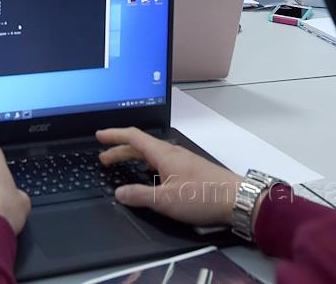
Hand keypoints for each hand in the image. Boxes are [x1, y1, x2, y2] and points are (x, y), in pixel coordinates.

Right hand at [97, 127, 243, 225]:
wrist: (236, 199)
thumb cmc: (201, 196)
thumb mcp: (165, 200)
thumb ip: (140, 196)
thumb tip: (119, 192)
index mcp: (163, 153)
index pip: (133, 137)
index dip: (114, 135)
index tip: (99, 136)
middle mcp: (171, 152)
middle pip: (141, 146)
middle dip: (120, 150)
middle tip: (104, 159)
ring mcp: (182, 160)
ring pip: (152, 154)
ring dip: (134, 157)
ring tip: (122, 165)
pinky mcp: (190, 170)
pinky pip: (161, 161)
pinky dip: (147, 165)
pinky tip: (148, 176)